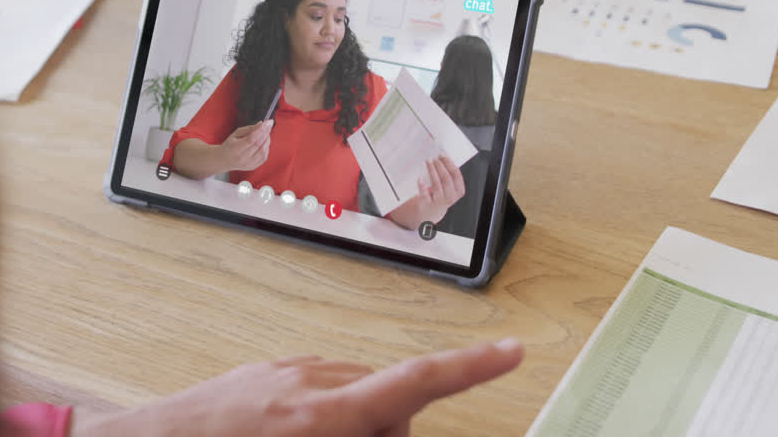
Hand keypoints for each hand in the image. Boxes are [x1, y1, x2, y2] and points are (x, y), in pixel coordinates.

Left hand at [70, 339, 523, 436]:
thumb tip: (390, 429)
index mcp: (322, 416)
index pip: (414, 382)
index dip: (470, 367)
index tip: (511, 350)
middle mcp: (308, 382)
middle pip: (390, 401)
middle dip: (390, 435)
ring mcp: (284, 372)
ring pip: (355, 395)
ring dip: (358, 428)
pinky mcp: (266, 371)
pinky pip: (321, 388)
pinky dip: (328, 415)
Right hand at [219, 120, 271, 171]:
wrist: (223, 160)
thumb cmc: (229, 146)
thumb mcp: (235, 134)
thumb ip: (249, 129)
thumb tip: (261, 124)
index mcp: (235, 148)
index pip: (251, 138)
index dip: (261, 130)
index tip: (268, 122)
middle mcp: (242, 158)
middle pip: (258, 144)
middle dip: (266, 133)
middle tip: (269, 125)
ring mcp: (248, 164)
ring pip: (263, 151)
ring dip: (267, 140)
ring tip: (266, 133)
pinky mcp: (253, 167)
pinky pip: (264, 157)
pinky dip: (266, 148)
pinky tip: (265, 142)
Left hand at [385, 155, 465, 229]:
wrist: (431, 213)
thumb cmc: (441, 195)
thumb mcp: (450, 188)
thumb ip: (449, 176)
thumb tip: (443, 158)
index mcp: (458, 191)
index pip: (456, 175)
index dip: (449, 164)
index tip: (443, 155)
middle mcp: (450, 197)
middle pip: (446, 178)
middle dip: (440, 166)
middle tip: (434, 158)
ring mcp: (439, 201)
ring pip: (436, 184)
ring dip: (432, 170)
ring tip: (428, 161)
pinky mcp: (427, 204)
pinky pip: (424, 194)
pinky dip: (422, 186)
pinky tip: (420, 178)